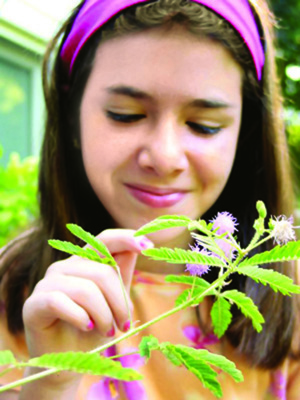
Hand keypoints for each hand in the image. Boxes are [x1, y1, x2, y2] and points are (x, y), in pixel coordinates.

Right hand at [22, 229, 152, 358]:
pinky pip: (60, 302)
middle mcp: (65, 267)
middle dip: (120, 302)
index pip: (105, 239)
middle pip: (102, 272)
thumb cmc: (93, 328)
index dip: (126, 238)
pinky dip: (80, 317)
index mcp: (85, 262)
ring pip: (85, 289)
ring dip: (103, 315)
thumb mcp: (114, 301)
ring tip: (107, 331)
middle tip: (124, 325)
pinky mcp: (34, 303)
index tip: (148, 246)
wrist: (66, 361)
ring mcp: (47, 283)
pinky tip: (87, 327)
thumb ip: (122, 274)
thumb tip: (140, 245)